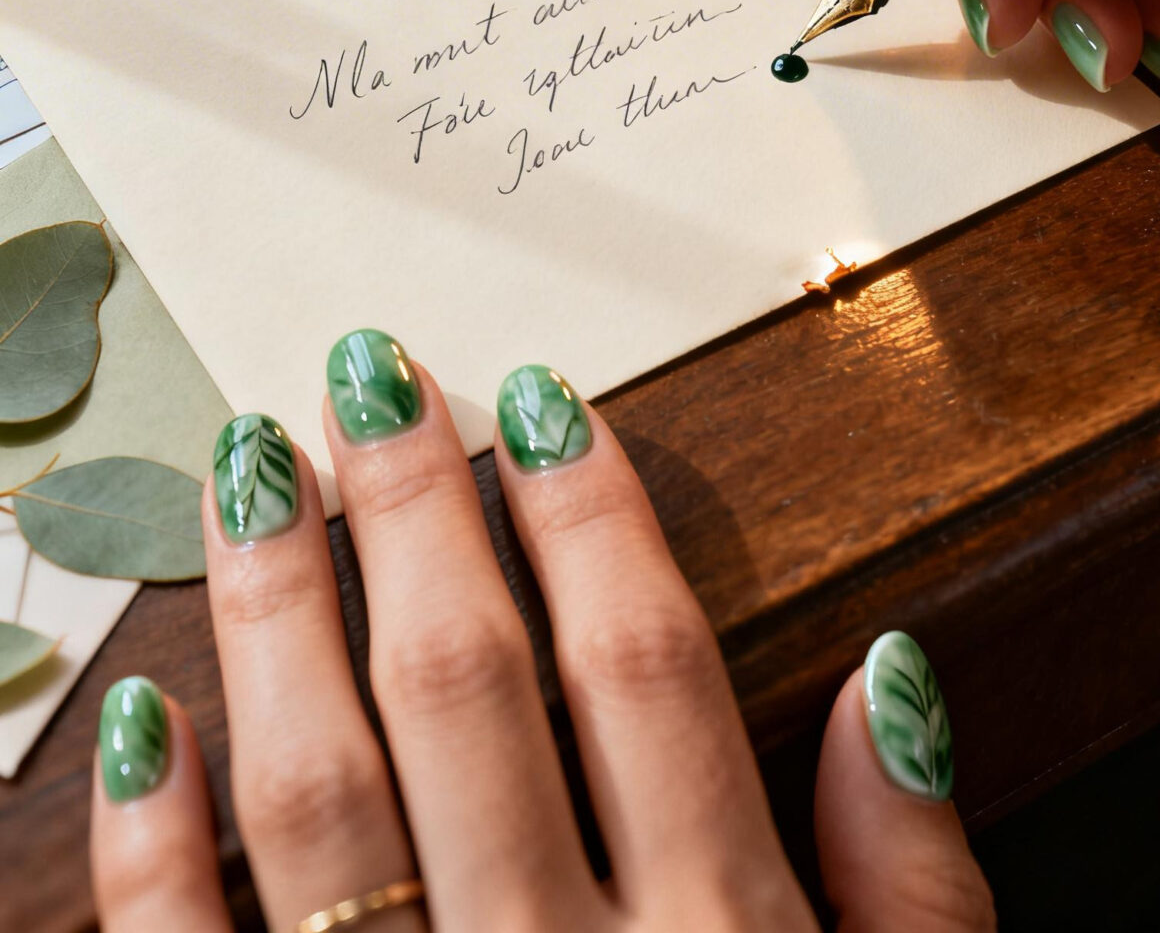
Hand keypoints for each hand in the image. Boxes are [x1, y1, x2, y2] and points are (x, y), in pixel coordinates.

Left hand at [91, 336, 993, 931]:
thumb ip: (919, 894)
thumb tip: (889, 681)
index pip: (644, 669)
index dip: (591, 515)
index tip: (534, 399)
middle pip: (470, 681)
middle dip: (413, 508)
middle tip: (363, 373)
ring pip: (318, 783)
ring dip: (275, 609)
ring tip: (248, 466)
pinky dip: (154, 842)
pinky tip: (146, 713)